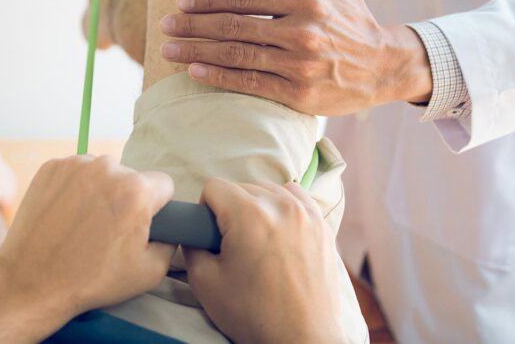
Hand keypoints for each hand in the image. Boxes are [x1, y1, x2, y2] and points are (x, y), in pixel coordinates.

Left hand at [0, 155, 174, 321]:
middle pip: (131, 177)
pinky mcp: (52, 167)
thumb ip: (170, 242)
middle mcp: (107, 168)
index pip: (163, 184)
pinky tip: (66, 215)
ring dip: (99, 191)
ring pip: (102, 173)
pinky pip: (75, 172)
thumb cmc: (90, 279)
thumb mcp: (149, 272)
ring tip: (83, 225)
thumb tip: (168, 228)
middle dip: (125, 198)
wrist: (32, 281)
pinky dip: (74, 189)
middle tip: (108, 230)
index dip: (157, 206)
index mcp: (137, 190)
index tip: (142, 223)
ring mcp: (76, 164)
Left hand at [159, 0, 431, 114]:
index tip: (181, 2)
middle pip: (233, 27)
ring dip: (196, 52)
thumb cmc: (356, 22)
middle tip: (163, 25)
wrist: (387, 67)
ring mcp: (299, 66)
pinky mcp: (298, 95)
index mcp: (306, 1)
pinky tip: (194, 71)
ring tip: (168, 48)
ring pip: (236, 56)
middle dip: (192, 26)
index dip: (208, 0)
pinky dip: (219, 78)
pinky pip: (250, 84)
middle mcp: (301, 32)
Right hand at [184, 179, 344, 343]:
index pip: (214, 187)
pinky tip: (279, 233)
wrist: (303, 340)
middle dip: (231, 210)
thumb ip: (193, 247)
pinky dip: (283, 207)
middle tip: (232, 245)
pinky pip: (295, 198)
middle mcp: (281, 205)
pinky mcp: (322, 224)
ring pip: (268, 189)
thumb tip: (195, 233)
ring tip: (257, 241)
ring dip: (257, 207)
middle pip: (241, 187)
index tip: (210, 235)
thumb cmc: (255, 315)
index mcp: (249, 214)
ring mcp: (306, 212)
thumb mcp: (205, 283)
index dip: (205, 211)